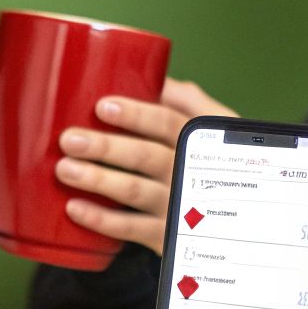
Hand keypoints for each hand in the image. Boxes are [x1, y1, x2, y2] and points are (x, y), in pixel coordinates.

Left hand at [54, 78, 236, 254]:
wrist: (243, 224)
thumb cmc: (217, 164)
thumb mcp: (217, 131)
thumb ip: (187, 102)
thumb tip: (151, 72)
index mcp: (199, 140)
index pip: (169, 123)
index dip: (137, 114)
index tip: (102, 106)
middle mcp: (191, 172)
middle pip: (147, 156)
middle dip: (106, 147)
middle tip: (69, 139)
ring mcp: (180, 206)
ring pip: (136, 191)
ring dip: (98, 179)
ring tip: (64, 169)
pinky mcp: (168, 236)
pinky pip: (132, 229)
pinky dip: (102, 220)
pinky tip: (74, 208)